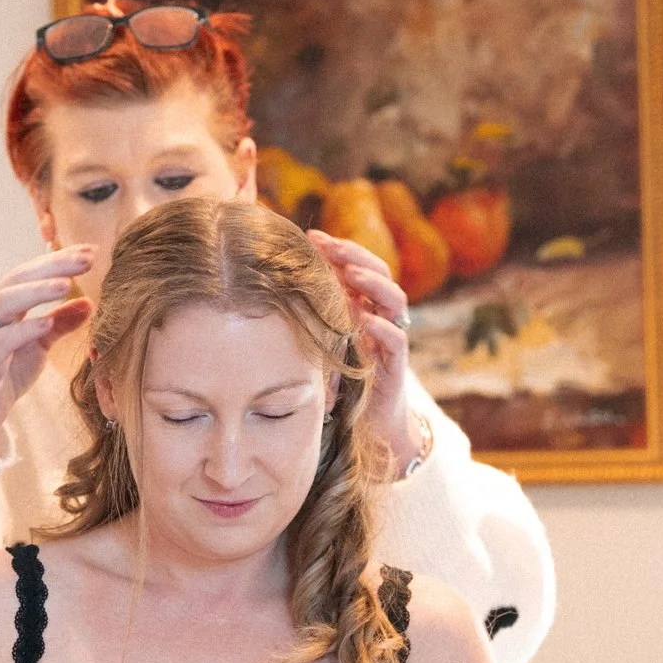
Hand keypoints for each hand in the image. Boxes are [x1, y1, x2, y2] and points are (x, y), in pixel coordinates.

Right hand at [0, 248, 96, 468]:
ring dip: (36, 291)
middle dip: (53, 266)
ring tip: (66, 285)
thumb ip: (59, 324)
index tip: (91, 250)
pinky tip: (46, 323)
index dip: (60, 260)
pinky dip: (24, 329)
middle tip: (86, 258)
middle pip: (19, 278)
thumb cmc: (1, 376)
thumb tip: (88, 304)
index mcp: (2, 304)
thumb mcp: (37, 347)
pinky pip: (1, 341)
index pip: (32, 273)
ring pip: (5, 301)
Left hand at [305, 229, 419, 475]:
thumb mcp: (317, 345)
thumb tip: (266, 292)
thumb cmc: (338, 383)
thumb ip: (307, 320)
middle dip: (355, 255)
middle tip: (330, 245)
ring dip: (373, 283)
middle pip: (378, 273)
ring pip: (394, 300)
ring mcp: (390, 340)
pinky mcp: (396, 367)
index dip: (338, 249)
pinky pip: (396, 341)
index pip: (357, 266)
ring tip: (351, 274)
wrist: (368, 426)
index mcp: (362, 307)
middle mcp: (379, 318)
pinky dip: (382, 328)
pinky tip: (365, 319)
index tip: (310, 236)